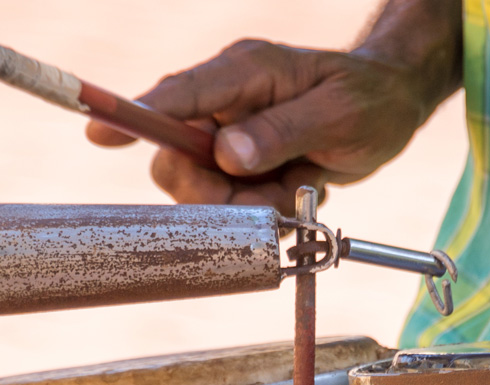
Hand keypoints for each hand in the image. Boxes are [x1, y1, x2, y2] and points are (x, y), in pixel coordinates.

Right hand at [87, 39, 447, 212]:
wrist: (391, 106)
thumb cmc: (369, 99)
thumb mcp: (338, 115)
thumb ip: (281, 132)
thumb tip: (226, 155)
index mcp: (243, 72)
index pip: (177, 95)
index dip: (135, 115)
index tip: (98, 132)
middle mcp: (225, 101)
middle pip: (176, 156)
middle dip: (212, 191)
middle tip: (263, 194)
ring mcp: (230, 133)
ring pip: (202, 189)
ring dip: (247, 203)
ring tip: (296, 184)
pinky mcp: (240, 162)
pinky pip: (231, 201)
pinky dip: (263, 206)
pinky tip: (297, 186)